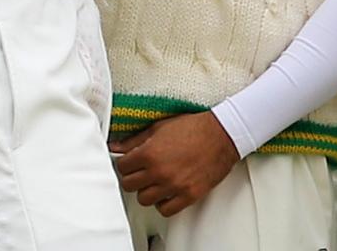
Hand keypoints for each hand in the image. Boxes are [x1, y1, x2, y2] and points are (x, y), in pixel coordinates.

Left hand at [110, 112, 238, 216]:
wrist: (221, 135)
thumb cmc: (192, 128)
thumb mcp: (160, 127)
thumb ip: (135, 140)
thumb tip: (115, 146)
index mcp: (150, 153)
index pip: (122, 167)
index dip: (125, 163)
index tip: (130, 162)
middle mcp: (159, 172)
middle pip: (130, 185)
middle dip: (132, 177)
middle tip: (141, 170)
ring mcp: (173, 186)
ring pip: (144, 199)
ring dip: (147, 190)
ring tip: (155, 179)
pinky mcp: (188, 195)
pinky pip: (164, 209)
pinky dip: (163, 202)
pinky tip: (166, 190)